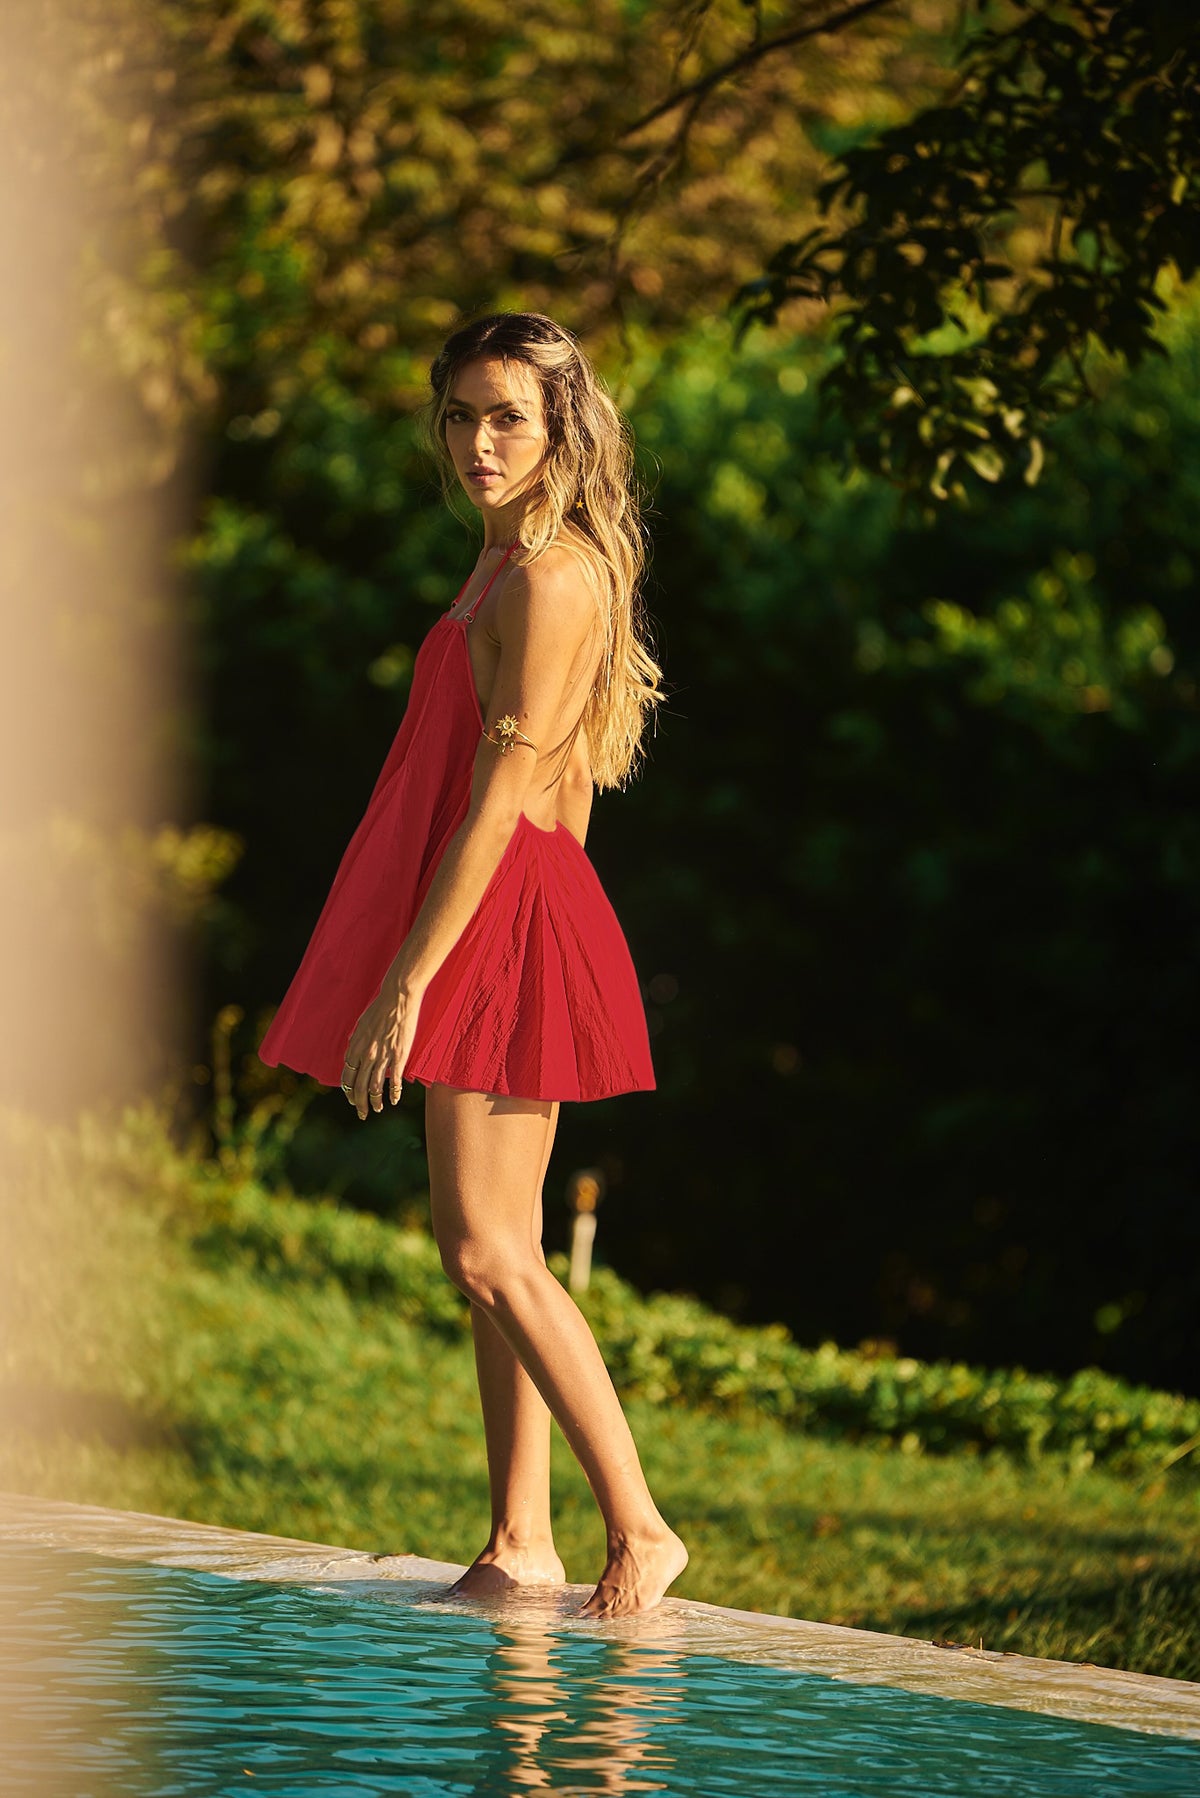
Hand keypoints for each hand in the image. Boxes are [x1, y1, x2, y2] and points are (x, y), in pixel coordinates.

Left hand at [340, 983, 421, 1119]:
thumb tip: (352, 1049)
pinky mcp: (398, 1056)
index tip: (351, 1099)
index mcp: (355, 1047)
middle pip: (358, 1086)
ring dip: (374, 1102)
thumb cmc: (379, 1008)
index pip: (347, 1076)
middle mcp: (366, 1055)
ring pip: (374, 1087)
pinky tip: (393, 1101)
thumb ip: (356, 1040)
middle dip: (359, 1103)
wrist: (398, 998)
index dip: (348, 1091)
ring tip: (376, 1109)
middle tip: (361, 1113)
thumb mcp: (361, 1025)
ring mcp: (382, 1057)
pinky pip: (394, 1081)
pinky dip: (393, 1093)